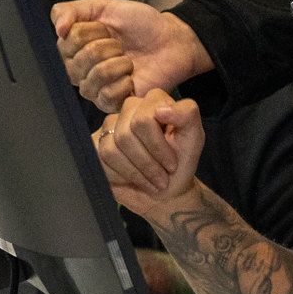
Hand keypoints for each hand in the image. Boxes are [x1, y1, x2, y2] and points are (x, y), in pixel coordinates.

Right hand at [53, 0, 210, 112]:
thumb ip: (72, 11)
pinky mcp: (111, 104)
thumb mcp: (104, 6)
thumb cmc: (139, 23)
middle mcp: (78, 70)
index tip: (108, 28)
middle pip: (79, 61)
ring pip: (93, 79)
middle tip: (122, 44)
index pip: (67, 41)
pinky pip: (106, 96)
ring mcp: (94, 88)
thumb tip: (57, 29)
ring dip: (118, 63)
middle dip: (107, 46)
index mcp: (73, 47)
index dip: (92, 31)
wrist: (171, 40)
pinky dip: (124, 82)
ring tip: (129, 60)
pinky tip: (132, 77)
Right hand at [91, 88, 202, 216]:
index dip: (157, 146)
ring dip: (137, 171)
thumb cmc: (181, 163)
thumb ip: (187, 114)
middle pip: (127, 132)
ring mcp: (111, 125)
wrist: (167, 193)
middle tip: (162, 177)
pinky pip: (102, 156)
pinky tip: (134, 179)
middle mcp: (130, 108)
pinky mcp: (98, 143)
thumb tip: (160, 110)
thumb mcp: (194, 137)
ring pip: (114, 146)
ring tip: (152, 181)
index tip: (172, 164)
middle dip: (148, 162)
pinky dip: (122, 174)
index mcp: (154, 101)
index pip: (144, 117)